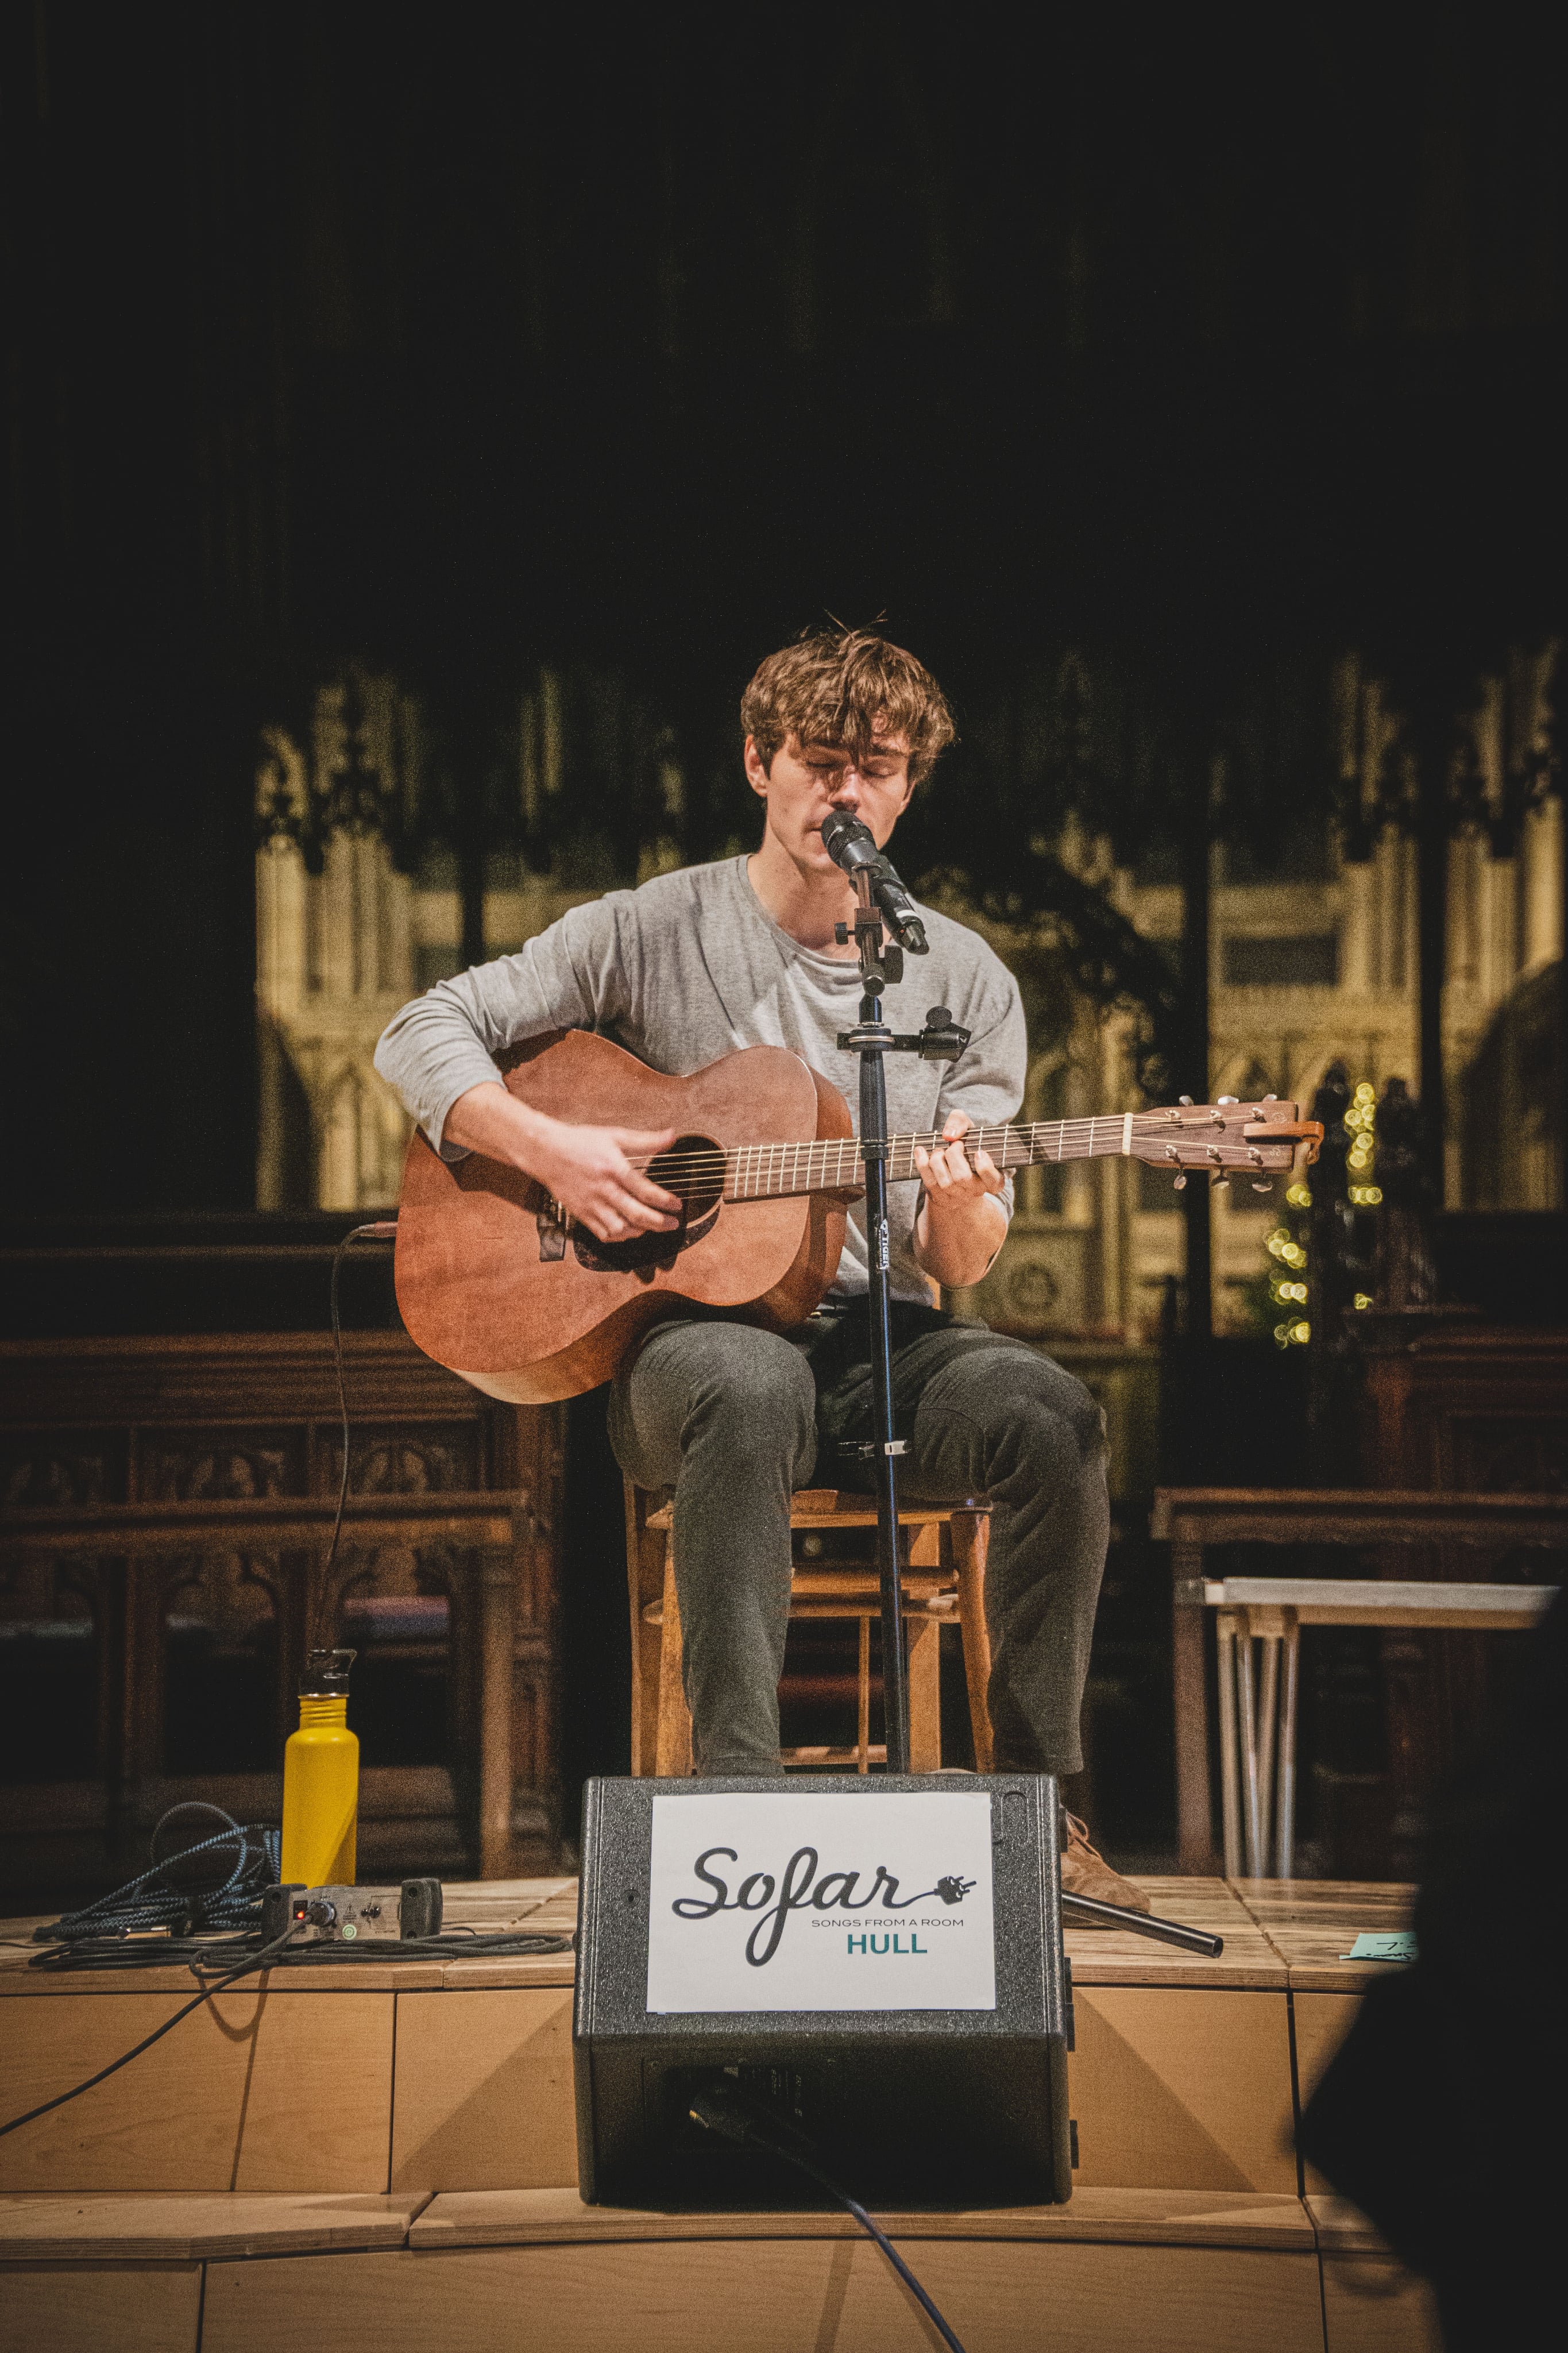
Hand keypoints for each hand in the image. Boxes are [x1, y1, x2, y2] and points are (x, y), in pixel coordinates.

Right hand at [527, 1118, 683, 1242]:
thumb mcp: (614, 1136)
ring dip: (639, 1232)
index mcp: (613, 1168)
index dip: (664, 1201)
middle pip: (635, 1214)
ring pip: (619, 1229)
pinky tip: (629, 1231)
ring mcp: (591, 1204)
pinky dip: (619, 1237)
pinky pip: (603, 1233)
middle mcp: (603, 1189)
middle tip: (673, 1224)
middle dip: (659, 1223)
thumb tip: (672, 1136)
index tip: (677, 1206)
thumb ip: (645, 1140)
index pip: (644, 1190)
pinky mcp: (581, 1213)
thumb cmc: (581, 1142)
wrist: (546, 1152)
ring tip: (650, 1227)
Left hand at [913, 1110, 1004, 1210]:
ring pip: (945, 1182)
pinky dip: (922, 1164)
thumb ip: (960, 1122)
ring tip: (940, 1150)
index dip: (985, 1168)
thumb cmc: (966, 1144)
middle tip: (955, 1145)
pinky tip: (920, 1151)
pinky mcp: (941, 1197)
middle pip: (962, 1177)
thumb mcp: (968, 1127)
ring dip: (937, 1160)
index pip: (994, 1181)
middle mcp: (977, 1190)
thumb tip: (949, 1135)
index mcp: (993, 1177)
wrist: (953, 1163)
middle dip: (953, 1155)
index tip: (978, 1152)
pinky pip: (930, 1183)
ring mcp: (958, 1196)